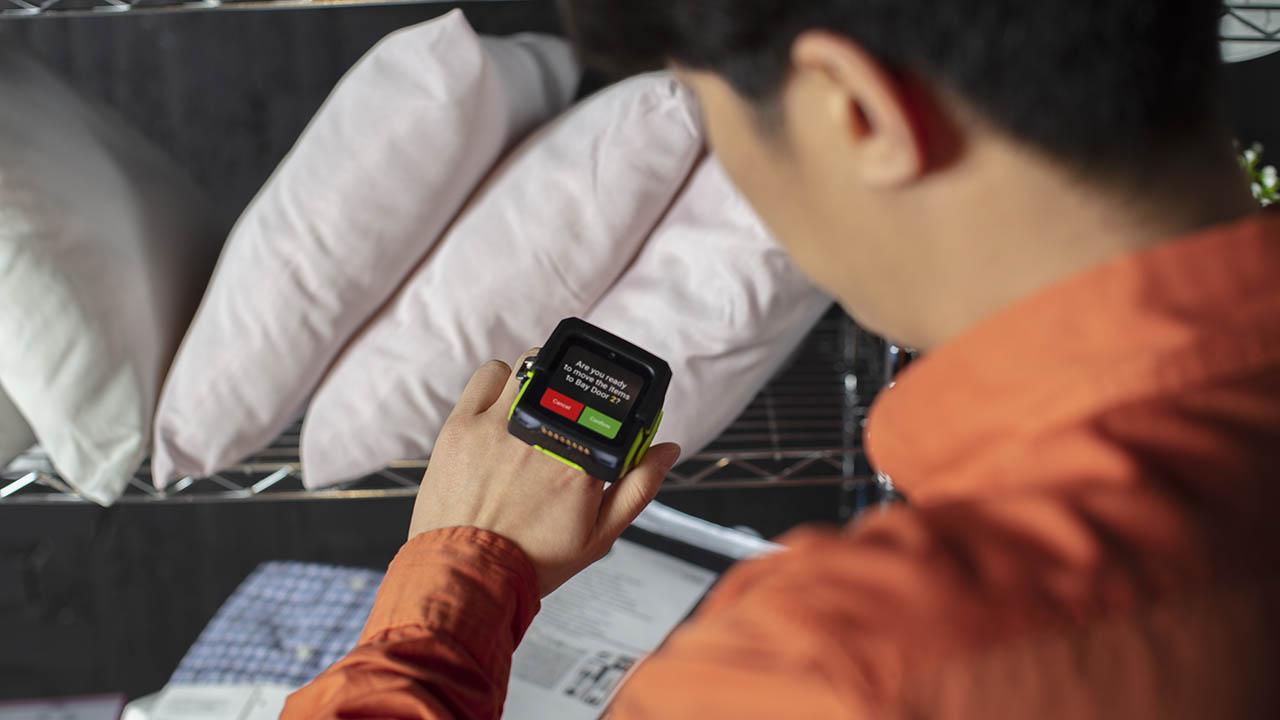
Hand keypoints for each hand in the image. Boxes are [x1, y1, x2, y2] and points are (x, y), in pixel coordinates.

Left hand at [408, 350, 681, 595]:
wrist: (469, 575)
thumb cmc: (531, 560)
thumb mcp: (600, 536)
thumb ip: (639, 488)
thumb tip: (668, 449)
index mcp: (582, 460)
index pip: (610, 406)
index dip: (610, 404)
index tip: (602, 414)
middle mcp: (544, 435)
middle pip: (569, 377)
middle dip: (571, 390)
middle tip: (563, 414)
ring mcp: (500, 425)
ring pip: (530, 366)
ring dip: (537, 380)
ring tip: (531, 411)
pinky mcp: (463, 424)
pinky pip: (489, 374)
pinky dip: (499, 381)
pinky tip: (501, 407)